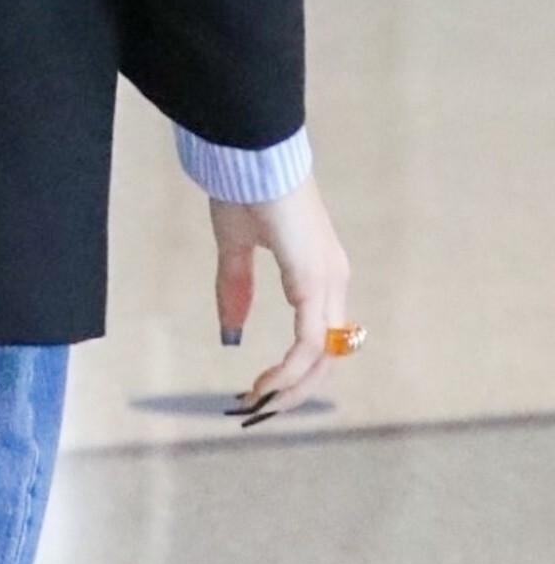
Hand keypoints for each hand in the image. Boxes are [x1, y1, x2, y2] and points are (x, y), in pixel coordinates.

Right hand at [211, 174, 352, 421]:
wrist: (250, 154)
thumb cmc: (244, 189)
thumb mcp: (235, 246)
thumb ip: (236, 288)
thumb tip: (232, 333)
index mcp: (318, 270)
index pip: (319, 336)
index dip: (294, 369)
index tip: (260, 388)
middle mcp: (333, 280)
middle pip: (328, 354)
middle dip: (295, 389)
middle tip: (260, 409)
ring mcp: (328, 280)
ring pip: (323, 353)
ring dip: (292, 385)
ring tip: (260, 402)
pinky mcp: (314, 280)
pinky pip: (310, 340)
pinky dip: (290, 368)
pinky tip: (266, 381)